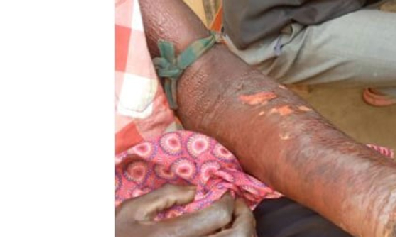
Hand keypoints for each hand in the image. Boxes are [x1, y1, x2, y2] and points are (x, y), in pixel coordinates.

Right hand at [116, 183, 255, 235]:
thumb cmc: (118, 235)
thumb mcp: (133, 210)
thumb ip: (166, 195)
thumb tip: (194, 191)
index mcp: (174, 235)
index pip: (221, 214)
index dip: (230, 200)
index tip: (226, 194)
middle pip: (238, 236)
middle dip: (245, 217)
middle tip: (237, 207)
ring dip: (242, 232)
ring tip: (233, 221)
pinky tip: (223, 234)